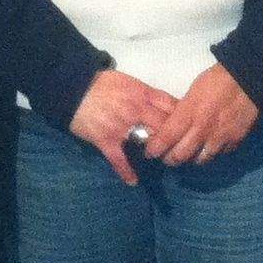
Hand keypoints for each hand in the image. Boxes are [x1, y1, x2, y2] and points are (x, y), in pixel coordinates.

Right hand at [68, 70, 178, 186]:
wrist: (73, 87)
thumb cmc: (101, 83)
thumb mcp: (129, 81)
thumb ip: (146, 93)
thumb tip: (162, 104)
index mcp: (143, 94)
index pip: (171, 106)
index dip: (183, 117)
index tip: (190, 126)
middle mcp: (137, 111)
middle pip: (165, 126)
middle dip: (176, 137)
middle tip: (181, 147)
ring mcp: (122, 127)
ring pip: (148, 143)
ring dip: (158, 153)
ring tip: (165, 161)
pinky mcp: (106, 139)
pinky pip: (119, 159)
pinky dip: (126, 171)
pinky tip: (133, 181)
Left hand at [147, 62, 260, 167]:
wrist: (248, 78)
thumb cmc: (217, 79)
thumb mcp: (193, 91)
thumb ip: (183, 111)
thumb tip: (174, 124)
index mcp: (189, 113)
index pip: (166, 138)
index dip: (155, 148)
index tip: (150, 152)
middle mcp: (202, 129)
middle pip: (181, 155)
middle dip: (171, 159)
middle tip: (167, 157)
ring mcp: (220, 137)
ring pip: (200, 159)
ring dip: (192, 158)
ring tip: (190, 154)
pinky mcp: (235, 139)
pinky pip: (221, 153)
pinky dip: (214, 152)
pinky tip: (212, 146)